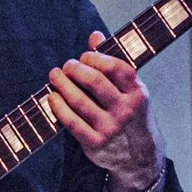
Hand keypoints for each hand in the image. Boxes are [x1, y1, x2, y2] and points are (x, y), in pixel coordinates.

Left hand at [49, 32, 161, 191]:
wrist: (139, 155)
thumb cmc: (129, 113)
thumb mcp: (129, 89)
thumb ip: (112, 62)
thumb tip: (95, 36)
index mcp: (137, 93)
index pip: (115, 68)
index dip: (95, 58)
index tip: (83, 56)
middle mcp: (125, 110)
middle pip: (95, 82)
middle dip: (75, 69)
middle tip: (66, 66)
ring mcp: (110, 128)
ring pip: (79, 101)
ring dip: (62, 85)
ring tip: (55, 76)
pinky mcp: (95, 143)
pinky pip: (71, 122)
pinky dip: (58, 107)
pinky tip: (52, 97)